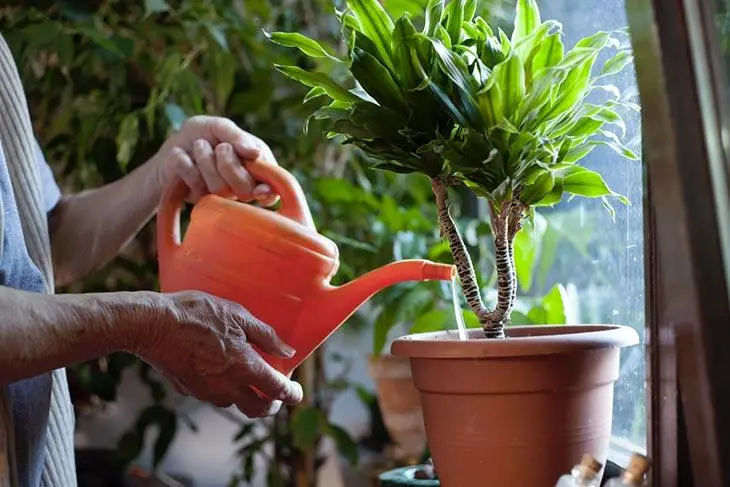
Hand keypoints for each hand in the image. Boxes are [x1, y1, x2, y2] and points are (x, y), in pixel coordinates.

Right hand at [134, 291, 302, 417]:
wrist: (151, 324)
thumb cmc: (196, 314)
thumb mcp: (237, 315)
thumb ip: (265, 335)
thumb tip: (287, 351)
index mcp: (244, 368)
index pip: (277, 390)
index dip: (292, 394)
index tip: (297, 391)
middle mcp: (227, 387)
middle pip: (258, 409)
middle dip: (271, 404)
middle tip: (274, 392)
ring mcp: (206, 392)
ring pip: (234, 404)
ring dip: (245, 396)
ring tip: (246, 376)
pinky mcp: (188, 390)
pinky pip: (212, 395)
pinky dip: (222, 388)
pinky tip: (218, 369)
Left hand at [154, 115, 278, 205]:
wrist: (168, 149)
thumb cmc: (199, 134)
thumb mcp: (218, 126)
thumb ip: (237, 136)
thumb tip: (256, 153)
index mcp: (256, 166)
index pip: (273, 187)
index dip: (269, 191)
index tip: (259, 190)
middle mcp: (243, 186)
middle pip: (246, 189)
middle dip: (228, 162)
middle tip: (219, 146)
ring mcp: (222, 197)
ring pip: (220, 189)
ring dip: (205, 159)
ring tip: (198, 146)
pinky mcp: (200, 202)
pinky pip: (196, 187)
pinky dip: (186, 164)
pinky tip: (183, 158)